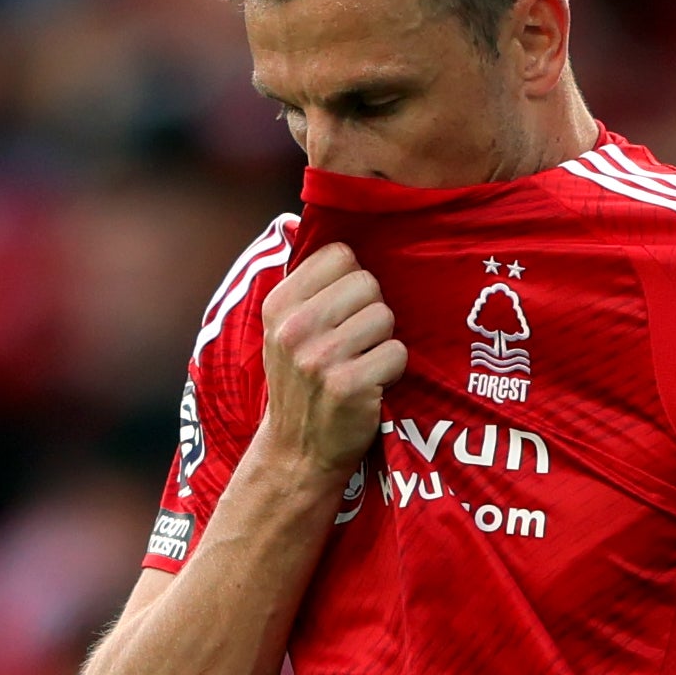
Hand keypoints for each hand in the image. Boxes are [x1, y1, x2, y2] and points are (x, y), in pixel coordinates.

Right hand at [257, 243, 404, 483]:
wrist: (297, 452)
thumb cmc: (302, 383)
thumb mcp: (283, 329)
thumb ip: (304, 284)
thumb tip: (306, 221)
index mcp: (278, 304)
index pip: (340, 255)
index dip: (352, 280)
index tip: (342, 310)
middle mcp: (294, 328)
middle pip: (368, 283)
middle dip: (371, 312)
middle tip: (354, 344)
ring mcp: (320, 358)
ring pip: (385, 317)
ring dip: (383, 342)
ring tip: (361, 364)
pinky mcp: (348, 386)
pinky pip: (397, 354)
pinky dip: (392, 371)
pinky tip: (370, 386)